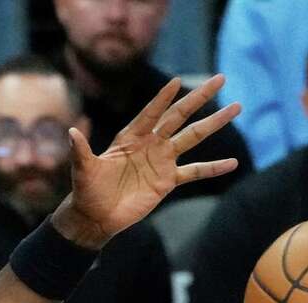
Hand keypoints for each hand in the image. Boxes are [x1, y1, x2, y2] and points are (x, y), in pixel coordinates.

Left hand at [54, 74, 242, 247]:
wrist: (96, 217)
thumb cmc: (86, 191)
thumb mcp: (83, 170)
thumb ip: (81, 151)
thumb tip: (71, 131)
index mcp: (130, 137)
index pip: (151, 113)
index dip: (162, 99)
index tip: (176, 82)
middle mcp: (150, 144)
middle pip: (179, 116)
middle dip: (199, 98)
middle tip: (220, 80)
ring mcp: (161, 161)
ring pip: (193, 138)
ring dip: (214, 124)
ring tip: (236, 108)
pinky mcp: (168, 181)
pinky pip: (195, 172)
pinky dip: (213, 168)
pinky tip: (233, 163)